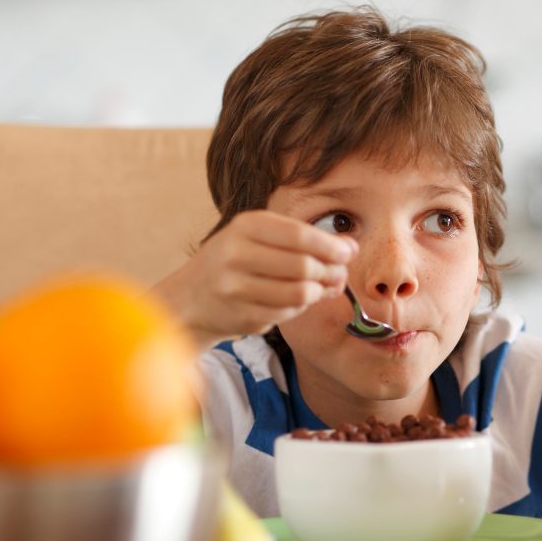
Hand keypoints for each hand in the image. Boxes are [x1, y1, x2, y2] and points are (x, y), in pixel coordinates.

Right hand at [153, 211, 356, 348]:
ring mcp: (235, 287)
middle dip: (329, 272)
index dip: (330, 246)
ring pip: (299, 293)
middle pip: (303, 266)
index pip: (298, 235)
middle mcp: (236, 253)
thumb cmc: (235, 261)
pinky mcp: (240, 314)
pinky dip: (301, 308)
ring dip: (318, 292)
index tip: (348, 253)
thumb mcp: (261, 238)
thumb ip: (304, 240)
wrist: (191, 296)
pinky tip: (299, 301)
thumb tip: (350, 246)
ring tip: (322, 288)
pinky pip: (288, 313)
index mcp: (245, 226)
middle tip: (339, 275)